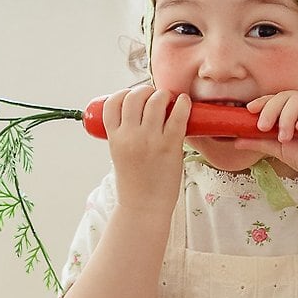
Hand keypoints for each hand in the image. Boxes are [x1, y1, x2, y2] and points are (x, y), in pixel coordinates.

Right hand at [99, 84, 190, 218]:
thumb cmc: (135, 183)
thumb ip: (125, 135)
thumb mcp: (119, 155)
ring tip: (169, 99)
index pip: (112, 104)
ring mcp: (150, 140)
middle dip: (145, 90)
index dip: (123, 94)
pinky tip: (185, 102)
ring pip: (156, 101)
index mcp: (114, 138)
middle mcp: (130, 136)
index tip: (132, 95)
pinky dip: (183, 104)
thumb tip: (139, 115)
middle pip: (134, 97)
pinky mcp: (170, 145)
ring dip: (163, 95)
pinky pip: (178, 116)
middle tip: (154, 96)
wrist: (144, 207)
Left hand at [242, 91, 297, 187]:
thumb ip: (259, 141)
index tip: (250, 110)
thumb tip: (236, 139)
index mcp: (297, 108)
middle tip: (263, 127)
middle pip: (286, 96)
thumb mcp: (278, 148)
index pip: (277, 99)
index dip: (263, 102)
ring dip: (287, 116)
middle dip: (271, 110)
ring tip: (284, 137)